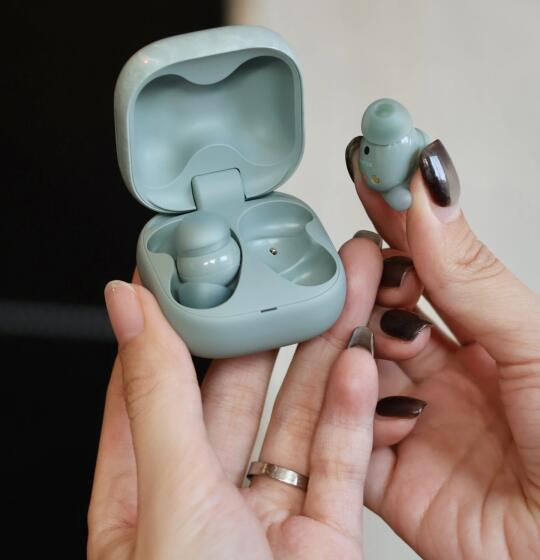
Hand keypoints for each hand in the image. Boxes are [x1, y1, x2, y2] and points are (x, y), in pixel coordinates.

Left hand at [88, 236, 428, 558]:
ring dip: (318, 355)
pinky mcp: (324, 539)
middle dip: (263, 328)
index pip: (151, 380)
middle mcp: (202, 498)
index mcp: (141, 491)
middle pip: (234, 389)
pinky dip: (354, 411)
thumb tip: (125, 306)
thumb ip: (157, 394)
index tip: (191, 264)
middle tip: (283, 270)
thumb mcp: (168, 499)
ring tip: (337, 294)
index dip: (171, 317)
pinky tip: (359, 364)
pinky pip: (341, 461)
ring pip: (294, 416)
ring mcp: (266, 518)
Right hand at [346, 137, 539, 558]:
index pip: (428, 263)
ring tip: (360, 314)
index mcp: (488, 339)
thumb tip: (428, 194)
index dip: (398, 215)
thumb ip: (472, 275)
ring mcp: (417, 423)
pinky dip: (346, 410)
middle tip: (362, 253)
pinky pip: (347, 436)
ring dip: (352, 337)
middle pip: (382, 311)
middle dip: (368, 278)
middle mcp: (447, 376)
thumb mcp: (536, 345)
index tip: (371, 167)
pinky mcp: (393, 479)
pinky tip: (364, 388)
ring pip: (357, 365)